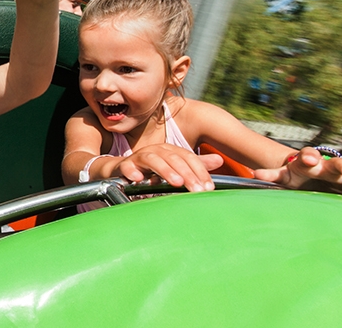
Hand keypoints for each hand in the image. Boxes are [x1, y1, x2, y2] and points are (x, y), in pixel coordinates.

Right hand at [108, 144, 222, 191]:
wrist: (121, 169)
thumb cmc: (151, 168)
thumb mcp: (175, 164)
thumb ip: (195, 164)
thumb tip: (219, 159)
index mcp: (170, 150)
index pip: (188, 158)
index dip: (200, 171)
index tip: (208, 188)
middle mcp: (156, 150)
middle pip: (174, 159)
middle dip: (187, 174)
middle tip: (197, 190)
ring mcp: (140, 157)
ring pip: (154, 159)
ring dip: (165, 170)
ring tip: (176, 182)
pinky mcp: (125, 165)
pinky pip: (128, 167)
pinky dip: (133, 171)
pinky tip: (139, 179)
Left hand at [254, 147, 341, 198]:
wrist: (312, 167)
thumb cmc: (296, 174)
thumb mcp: (282, 177)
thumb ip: (272, 176)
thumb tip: (255, 175)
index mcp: (311, 163)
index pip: (308, 157)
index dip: (308, 157)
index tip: (307, 159)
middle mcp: (332, 166)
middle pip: (340, 164)